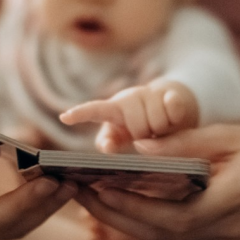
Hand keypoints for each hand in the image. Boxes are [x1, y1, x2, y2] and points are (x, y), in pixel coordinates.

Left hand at [60, 81, 198, 152]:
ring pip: (158, 122)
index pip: (95, 111)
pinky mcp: (173, 94)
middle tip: (149, 136)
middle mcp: (131, 97)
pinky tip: (174, 118)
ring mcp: (151, 93)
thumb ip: (112, 141)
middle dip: (145, 137)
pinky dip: (175, 117)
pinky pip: (173, 109)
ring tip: (161, 129)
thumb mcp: (124, 135)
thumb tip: (106, 146)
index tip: (64, 118)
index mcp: (115, 109)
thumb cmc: (142, 126)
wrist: (173, 107)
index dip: (80, 114)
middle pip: (138, 128)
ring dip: (162, 131)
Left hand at [75, 124, 239, 239]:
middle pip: (164, 233)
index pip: (174, 213)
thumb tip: (136, 148)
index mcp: (237, 199)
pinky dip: (149, 223)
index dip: (133, 205)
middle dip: (118, 214)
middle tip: (81, 192)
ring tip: (92, 196)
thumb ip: (183, 144)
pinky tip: (124, 205)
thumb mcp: (227, 135)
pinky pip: (178, 239)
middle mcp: (232, 231)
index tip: (97, 187)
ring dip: (128, 221)